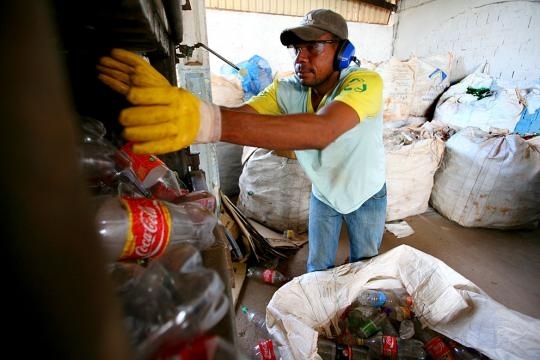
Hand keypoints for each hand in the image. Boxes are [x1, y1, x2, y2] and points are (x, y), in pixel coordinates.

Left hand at [97, 49, 220, 153]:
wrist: (205, 121)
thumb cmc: (183, 104)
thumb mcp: (173, 92)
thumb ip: (154, 93)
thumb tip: (129, 94)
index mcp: (175, 96)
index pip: (154, 94)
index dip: (138, 95)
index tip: (128, 96)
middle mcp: (178, 111)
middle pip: (152, 114)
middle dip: (133, 117)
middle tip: (121, 118)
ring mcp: (179, 128)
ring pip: (155, 132)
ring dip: (136, 133)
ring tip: (125, 133)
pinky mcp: (179, 143)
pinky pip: (161, 147)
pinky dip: (146, 148)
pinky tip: (135, 147)